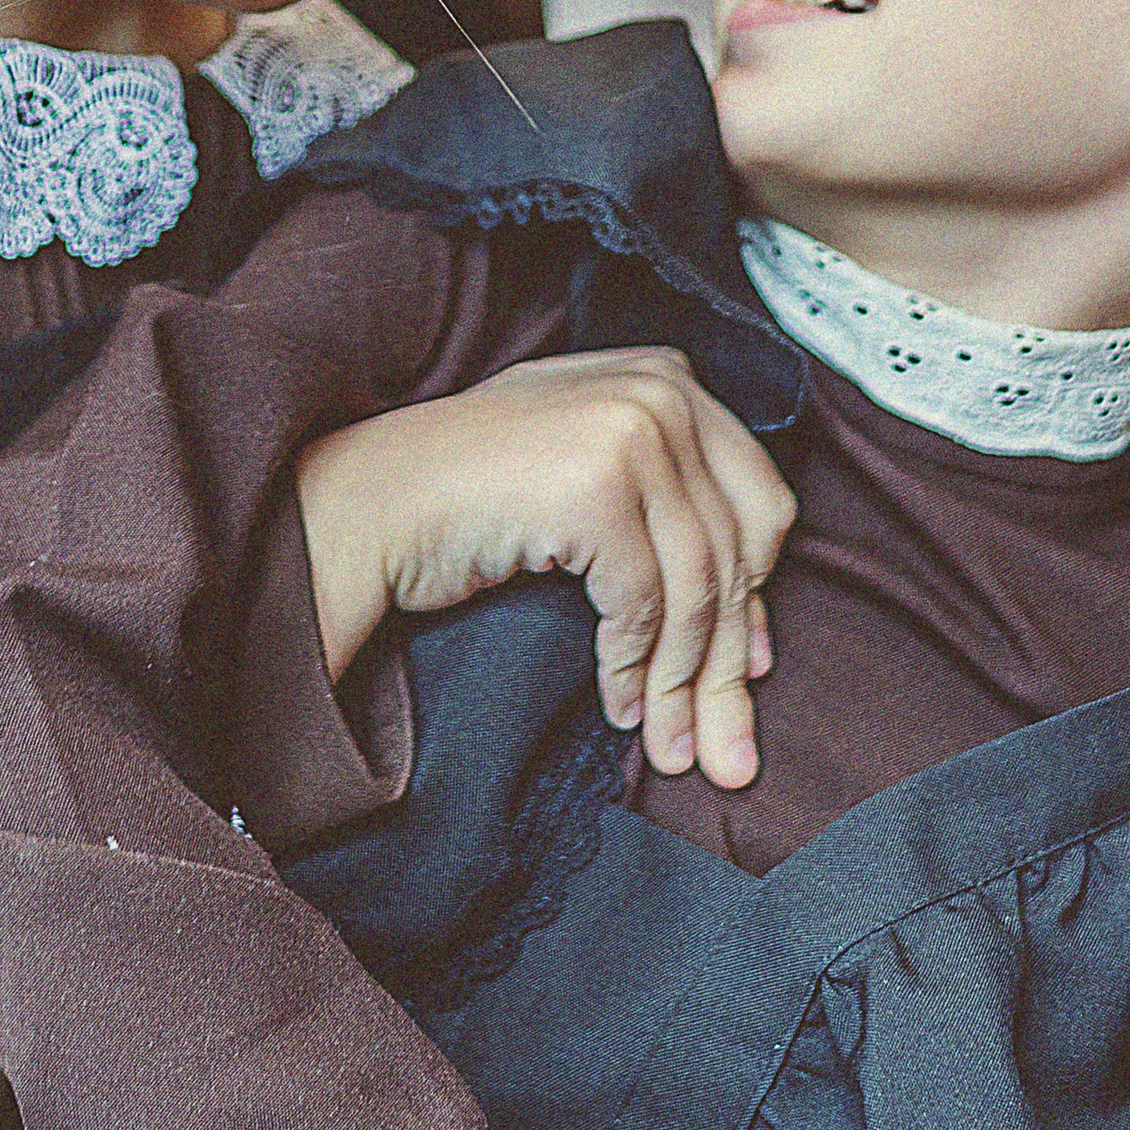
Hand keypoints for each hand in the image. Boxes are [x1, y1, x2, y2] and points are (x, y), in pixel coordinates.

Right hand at [297, 349, 794, 787]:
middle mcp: (661, 391)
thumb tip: (753, 639)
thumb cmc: (472, 495)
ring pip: (695, 588)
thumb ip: (670, 519)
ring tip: (672, 746)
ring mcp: (631, 430)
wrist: (372, 499)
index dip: (756, 596)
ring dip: (683, 684)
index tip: (748, 670)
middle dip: (727, 663)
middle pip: (735, 552)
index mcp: (669, 378)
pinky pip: (643, 604)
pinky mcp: (597, 484)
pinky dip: (634, 668)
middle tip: (726, 751)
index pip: (757, 502)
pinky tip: (618, 706)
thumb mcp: (590, 479)